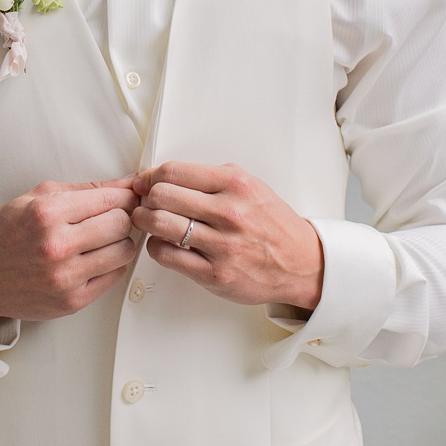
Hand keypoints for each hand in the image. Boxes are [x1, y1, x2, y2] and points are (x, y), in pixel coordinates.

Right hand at [0, 178, 137, 324]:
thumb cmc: (4, 233)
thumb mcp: (36, 197)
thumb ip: (84, 190)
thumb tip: (126, 185)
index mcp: (47, 213)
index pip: (110, 200)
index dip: (123, 197)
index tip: (125, 198)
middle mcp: (56, 246)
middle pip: (121, 224)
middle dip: (122, 218)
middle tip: (112, 218)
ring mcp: (64, 277)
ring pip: (124, 251)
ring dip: (119, 243)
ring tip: (103, 240)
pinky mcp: (71, 301)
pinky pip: (114, 277)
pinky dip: (111, 265)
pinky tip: (95, 258)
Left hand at [129, 161, 324, 311]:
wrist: (301, 263)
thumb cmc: (272, 224)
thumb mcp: (250, 186)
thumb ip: (212, 178)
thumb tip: (165, 176)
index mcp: (235, 184)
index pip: (174, 172)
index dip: (150, 176)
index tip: (145, 182)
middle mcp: (229, 212)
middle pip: (162, 196)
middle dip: (146, 198)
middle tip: (144, 202)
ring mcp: (221, 245)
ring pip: (160, 225)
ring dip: (145, 221)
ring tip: (147, 221)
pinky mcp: (214, 274)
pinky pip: (167, 255)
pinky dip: (157, 247)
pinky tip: (164, 243)